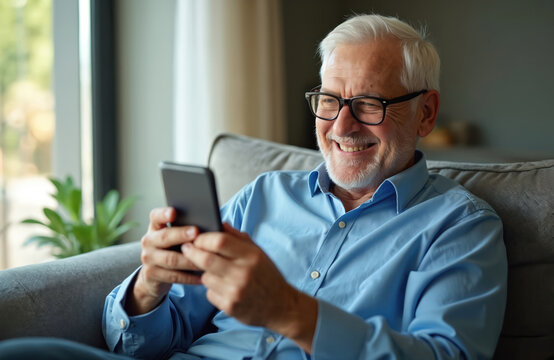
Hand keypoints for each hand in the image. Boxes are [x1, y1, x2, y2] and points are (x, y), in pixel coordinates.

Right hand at [127, 207, 202, 314]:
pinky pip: (173, 276)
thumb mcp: (175, 238)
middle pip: (164, 236)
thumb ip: (186, 230)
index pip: (155, 216)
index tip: (174, 212)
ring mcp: (147, 258)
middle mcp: (148, 241)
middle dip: (181, 234)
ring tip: (205, 258)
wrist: (154, 275)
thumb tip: (209, 226)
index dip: (163, 213)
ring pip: (171, 259)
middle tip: (197, 232)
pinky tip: (202, 277)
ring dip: (189, 259)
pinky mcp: (151, 274)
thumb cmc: (172, 250)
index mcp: (155, 227)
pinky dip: (189, 277)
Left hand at [183, 223, 317, 351]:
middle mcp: (243, 273)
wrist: (280, 306)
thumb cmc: (267, 275)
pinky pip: (209, 293)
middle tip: (187, 248)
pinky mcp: (230, 307)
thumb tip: (219, 223)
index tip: (196, 237)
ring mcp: (235, 291)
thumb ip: (237, 237)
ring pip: (205, 277)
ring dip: (204, 272)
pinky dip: (212, 289)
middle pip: (206, 258)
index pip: (219, 240)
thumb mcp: (258, 252)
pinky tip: (224, 288)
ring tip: (214, 271)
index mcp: (251, 256)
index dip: (203, 238)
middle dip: (192, 252)